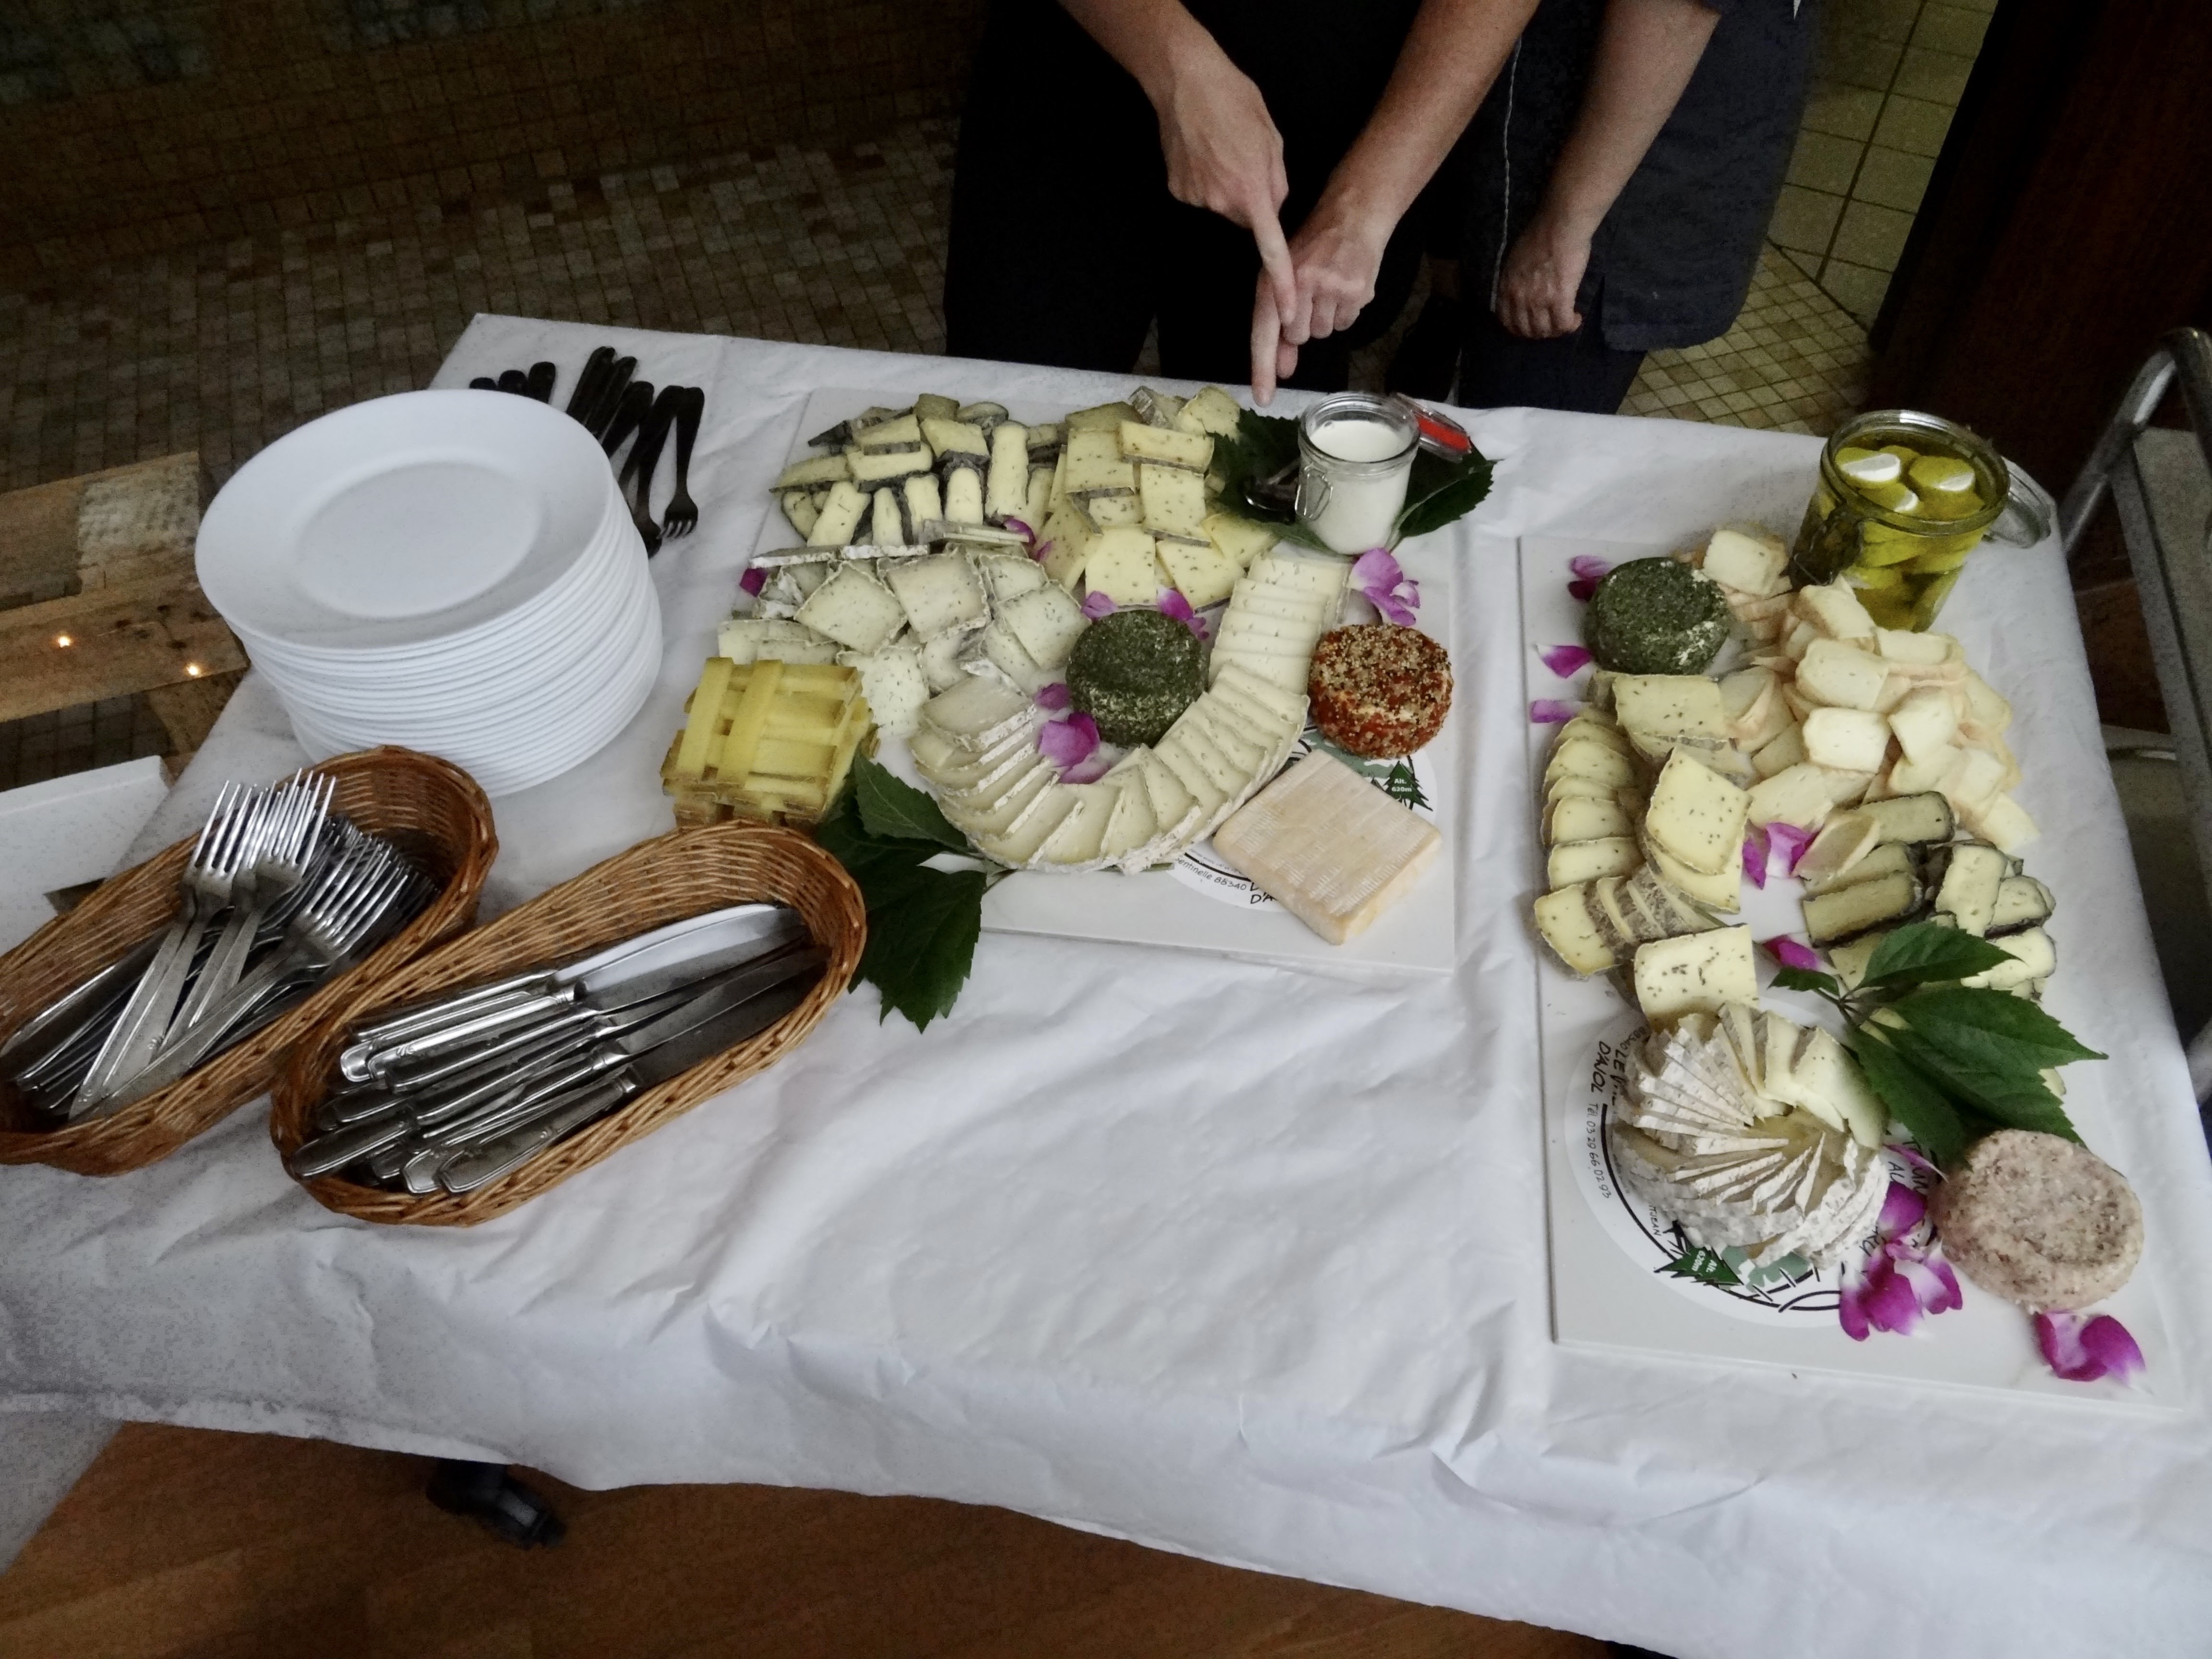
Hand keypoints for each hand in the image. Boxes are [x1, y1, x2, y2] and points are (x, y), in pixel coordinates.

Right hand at [1152, 42, 1298, 324]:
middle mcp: (1223, 202)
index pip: (1272, 249)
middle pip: (1248, 218)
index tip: (1288, 312)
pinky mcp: (1178, 190)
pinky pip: (1202, 195)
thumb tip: (1274, 209)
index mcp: (1252, 190)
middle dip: (1253, 200)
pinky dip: (1206, 179)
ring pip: (1224, 206)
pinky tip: (1202, 152)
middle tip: (1247, 161)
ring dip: (1228, 186)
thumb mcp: (1271, 139)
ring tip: (1222, 149)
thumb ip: (1276, 182)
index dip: (1283, 283)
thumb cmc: (1234, 101)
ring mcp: (1196, 198)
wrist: (1184, 80)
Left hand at [1249, 194, 1392, 403]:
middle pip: (1298, 336)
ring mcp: (1330, 287)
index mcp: (1274, 278)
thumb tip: (1280, 371)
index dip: (1262, 367)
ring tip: (1330, 287)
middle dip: (1304, 326)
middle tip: (1312, 296)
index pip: (1264, 331)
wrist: (1353, 214)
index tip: (1263, 398)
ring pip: (1324, 332)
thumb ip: (1280, 324)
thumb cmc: (1313, 247)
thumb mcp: (1285, 277)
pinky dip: (1345, 311)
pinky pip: (1346, 323)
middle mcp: (1299, 283)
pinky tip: (1345, 287)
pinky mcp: (1356, 290)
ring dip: (1327, 318)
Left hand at [1496, 212, 1592, 338]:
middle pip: (1527, 331)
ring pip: (1545, 331)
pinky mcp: (1560, 299)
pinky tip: (1576, 318)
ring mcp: (1538, 300)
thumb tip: (1522, 291)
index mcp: (1506, 287)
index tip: (1533, 325)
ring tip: (1566, 321)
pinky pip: (1563, 324)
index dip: (1521, 329)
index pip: (1507, 322)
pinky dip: (1571, 325)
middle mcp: (1519, 297)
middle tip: (1553, 324)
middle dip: (1540, 332)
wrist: (1560, 225)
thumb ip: (1515, 279)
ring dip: (1557, 330)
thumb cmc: (1541, 235)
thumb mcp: (1515, 260)